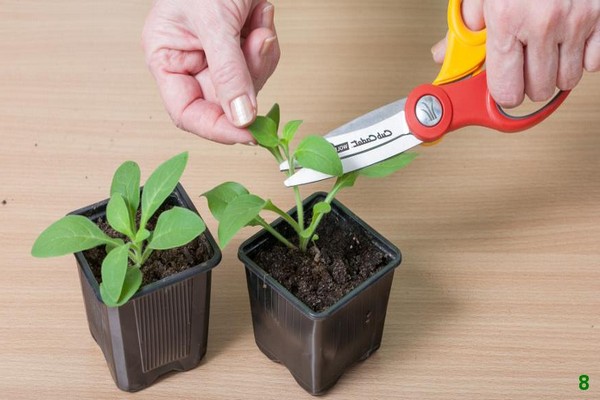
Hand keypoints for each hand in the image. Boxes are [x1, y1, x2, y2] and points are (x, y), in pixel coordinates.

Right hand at [142, 0, 279, 143]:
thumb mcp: (213, 22)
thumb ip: (227, 72)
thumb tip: (241, 118)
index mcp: (167, 57)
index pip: (188, 113)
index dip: (217, 128)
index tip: (248, 134)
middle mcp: (191, 61)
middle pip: (226, 101)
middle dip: (249, 77)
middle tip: (258, 47)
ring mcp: (218, 55)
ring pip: (249, 84)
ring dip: (261, 55)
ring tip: (257, 18)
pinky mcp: (241, 46)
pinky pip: (261, 62)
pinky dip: (267, 40)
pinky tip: (260, 13)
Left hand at [431, 0, 599, 107]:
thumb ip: (465, 28)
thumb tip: (444, 55)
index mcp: (507, 20)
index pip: (506, 88)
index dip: (503, 93)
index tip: (503, 89)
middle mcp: (543, 23)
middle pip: (537, 90)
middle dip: (528, 84)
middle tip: (523, 66)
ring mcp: (575, 20)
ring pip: (566, 81)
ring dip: (554, 72)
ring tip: (544, 52)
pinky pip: (594, 63)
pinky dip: (581, 58)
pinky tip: (567, 43)